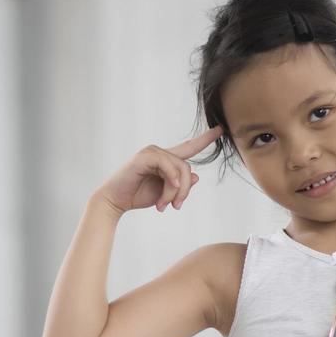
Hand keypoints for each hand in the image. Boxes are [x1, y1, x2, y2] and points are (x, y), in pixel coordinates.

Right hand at [94, 125, 221, 214]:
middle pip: (187, 167)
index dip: (205, 139)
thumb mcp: (165, 193)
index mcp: (165, 160)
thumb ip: (181, 185)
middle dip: (185, 190)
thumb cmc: (138, 195)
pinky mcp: (145, 156)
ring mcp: (152, 152)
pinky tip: (169, 192)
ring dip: (175, 191)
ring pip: (179, 169)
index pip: (189, 147)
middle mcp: (159, 153)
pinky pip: (167, 166)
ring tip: (164, 205)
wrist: (115, 201)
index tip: (220, 129)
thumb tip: (197, 176)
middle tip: (176, 207)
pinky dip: (171, 180)